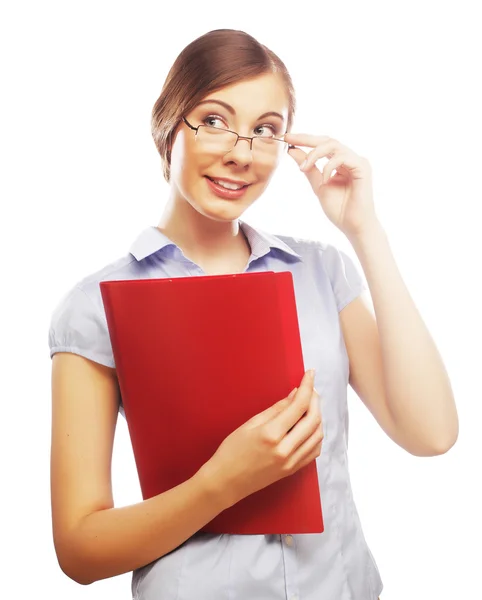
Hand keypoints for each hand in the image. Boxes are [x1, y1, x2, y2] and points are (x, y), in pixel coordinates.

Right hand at [201, 370, 322, 508]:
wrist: (226, 482)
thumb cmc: (231, 451)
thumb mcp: (250, 424)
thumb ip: (276, 409)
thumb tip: (295, 395)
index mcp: (271, 435)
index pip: (299, 406)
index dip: (307, 387)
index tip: (310, 374)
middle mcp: (285, 449)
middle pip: (313, 419)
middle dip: (315, 399)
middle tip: (310, 388)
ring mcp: (291, 462)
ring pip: (318, 435)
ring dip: (318, 416)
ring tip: (310, 404)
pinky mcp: (292, 470)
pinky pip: (314, 450)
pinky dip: (316, 435)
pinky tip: (309, 426)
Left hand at [284, 132, 378, 239]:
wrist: (353, 226)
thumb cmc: (339, 209)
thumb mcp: (319, 186)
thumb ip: (309, 169)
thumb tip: (292, 151)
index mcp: (341, 163)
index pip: (322, 145)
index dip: (305, 140)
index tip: (287, 138)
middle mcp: (350, 159)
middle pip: (328, 140)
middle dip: (307, 139)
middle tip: (290, 139)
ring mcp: (357, 161)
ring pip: (333, 145)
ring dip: (314, 154)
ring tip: (303, 168)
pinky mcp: (362, 167)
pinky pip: (342, 157)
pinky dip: (329, 167)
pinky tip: (324, 180)